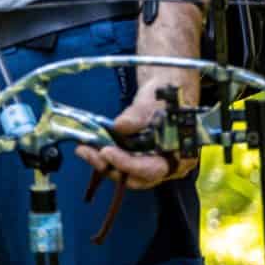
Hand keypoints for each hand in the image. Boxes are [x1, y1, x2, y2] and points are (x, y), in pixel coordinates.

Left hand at [75, 64, 199, 189]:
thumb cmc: (168, 93)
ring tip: (83, 149)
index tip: (107, 152)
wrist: (167, 87)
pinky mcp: (138, 156)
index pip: (153, 168)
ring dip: (103, 163)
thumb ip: (140, 114)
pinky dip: (105, 157)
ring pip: (126, 173)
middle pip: (137, 177)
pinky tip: (88, 147)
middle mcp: (167, 165)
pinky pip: (121, 163)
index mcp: (180, 155)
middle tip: (88, 153)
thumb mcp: (156, 99)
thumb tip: (121, 126)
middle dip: (110, 167)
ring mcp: (151, 162)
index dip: (129, 164)